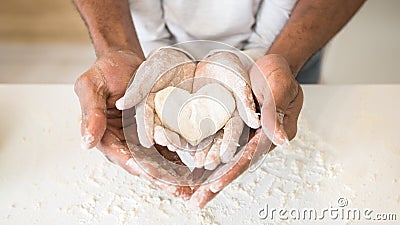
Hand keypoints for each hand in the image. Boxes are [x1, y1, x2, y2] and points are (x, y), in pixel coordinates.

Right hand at [74, 50, 191, 198]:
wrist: (124, 61)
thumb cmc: (105, 71)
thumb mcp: (91, 87)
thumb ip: (90, 114)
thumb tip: (86, 142)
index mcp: (106, 136)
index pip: (123, 156)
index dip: (139, 167)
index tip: (155, 176)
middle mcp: (125, 141)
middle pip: (144, 164)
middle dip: (163, 179)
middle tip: (181, 191)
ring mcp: (141, 138)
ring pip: (159, 160)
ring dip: (175, 174)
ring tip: (193, 186)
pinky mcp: (155, 131)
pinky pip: (168, 146)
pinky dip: (181, 156)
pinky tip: (196, 165)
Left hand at [188, 54, 302, 207]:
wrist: (268, 65)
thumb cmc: (277, 75)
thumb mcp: (279, 88)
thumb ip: (276, 112)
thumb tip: (279, 139)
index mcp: (272, 134)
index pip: (249, 156)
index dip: (232, 171)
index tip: (215, 185)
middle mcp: (256, 139)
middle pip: (234, 165)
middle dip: (216, 184)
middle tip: (197, 201)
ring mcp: (243, 135)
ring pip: (224, 159)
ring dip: (208, 177)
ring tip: (192, 195)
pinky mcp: (232, 128)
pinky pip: (217, 144)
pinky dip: (205, 157)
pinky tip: (191, 170)